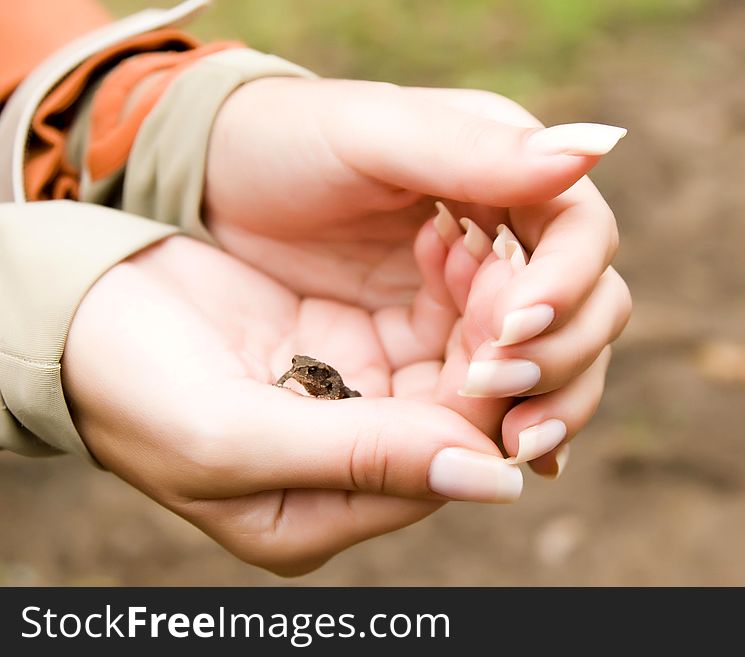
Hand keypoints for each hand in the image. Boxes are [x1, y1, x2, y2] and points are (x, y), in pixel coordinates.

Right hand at [62, 236, 521, 575]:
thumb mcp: (232, 436)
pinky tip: (445, 238)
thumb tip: (494, 479)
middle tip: (501, 267)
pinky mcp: (343, 355)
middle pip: (456, 422)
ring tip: (471, 241)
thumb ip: (361, 461)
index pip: (437, 474)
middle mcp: (345, 475)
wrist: (72, 313)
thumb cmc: (129, 387)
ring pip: (449, 370)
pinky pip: (421, 330)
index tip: (509, 327)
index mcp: (316, 519)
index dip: (486, 404)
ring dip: (473, 311)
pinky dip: (443, 289)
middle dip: (490, 349)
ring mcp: (347, 411)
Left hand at [203, 78, 630, 471]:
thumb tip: (598, 149)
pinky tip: (500, 451)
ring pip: (550, 360)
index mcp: (503, 172)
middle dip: (557, 351)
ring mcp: (469, 299)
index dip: (564, 285)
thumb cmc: (277, 143)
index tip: (511, 322)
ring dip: (543, 399)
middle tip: (493, 378)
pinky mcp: (429, 348)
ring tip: (506, 435)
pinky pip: (491, 392)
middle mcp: (503, 238)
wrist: (199, 190)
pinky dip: (504, 423)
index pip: (580, 235)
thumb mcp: (366, 135)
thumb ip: (473, 152)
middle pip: (587, 308)